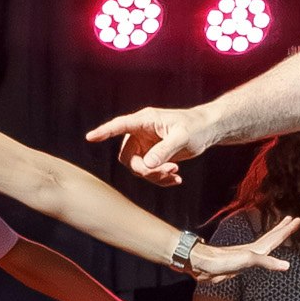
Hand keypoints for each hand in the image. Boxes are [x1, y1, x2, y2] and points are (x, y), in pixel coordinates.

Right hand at [88, 100, 218, 178]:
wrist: (209, 130)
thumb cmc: (197, 126)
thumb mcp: (182, 137)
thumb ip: (164, 150)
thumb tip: (147, 165)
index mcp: (145, 121)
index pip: (120, 125)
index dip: (105, 132)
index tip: (90, 137)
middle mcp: (141, 133)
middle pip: (128, 157)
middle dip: (145, 169)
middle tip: (168, 170)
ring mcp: (146, 145)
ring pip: (138, 167)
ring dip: (155, 176)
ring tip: (175, 174)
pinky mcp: (153, 155)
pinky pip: (148, 172)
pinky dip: (160, 178)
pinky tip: (176, 179)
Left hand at [185, 210, 299, 281]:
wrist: (202, 264)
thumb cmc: (223, 260)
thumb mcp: (247, 259)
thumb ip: (267, 262)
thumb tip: (287, 265)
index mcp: (257, 249)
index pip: (276, 237)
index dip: (287, 229)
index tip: (298, 220)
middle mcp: (253, 251)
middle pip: (271, 237)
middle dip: (282, 229)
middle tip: (293, 219)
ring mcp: (246, 257)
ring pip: (265, 246)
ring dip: (274, 238)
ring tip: (281, 233)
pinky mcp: (239, 266)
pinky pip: (258, 258)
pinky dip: (265, 255)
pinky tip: (263, 255)